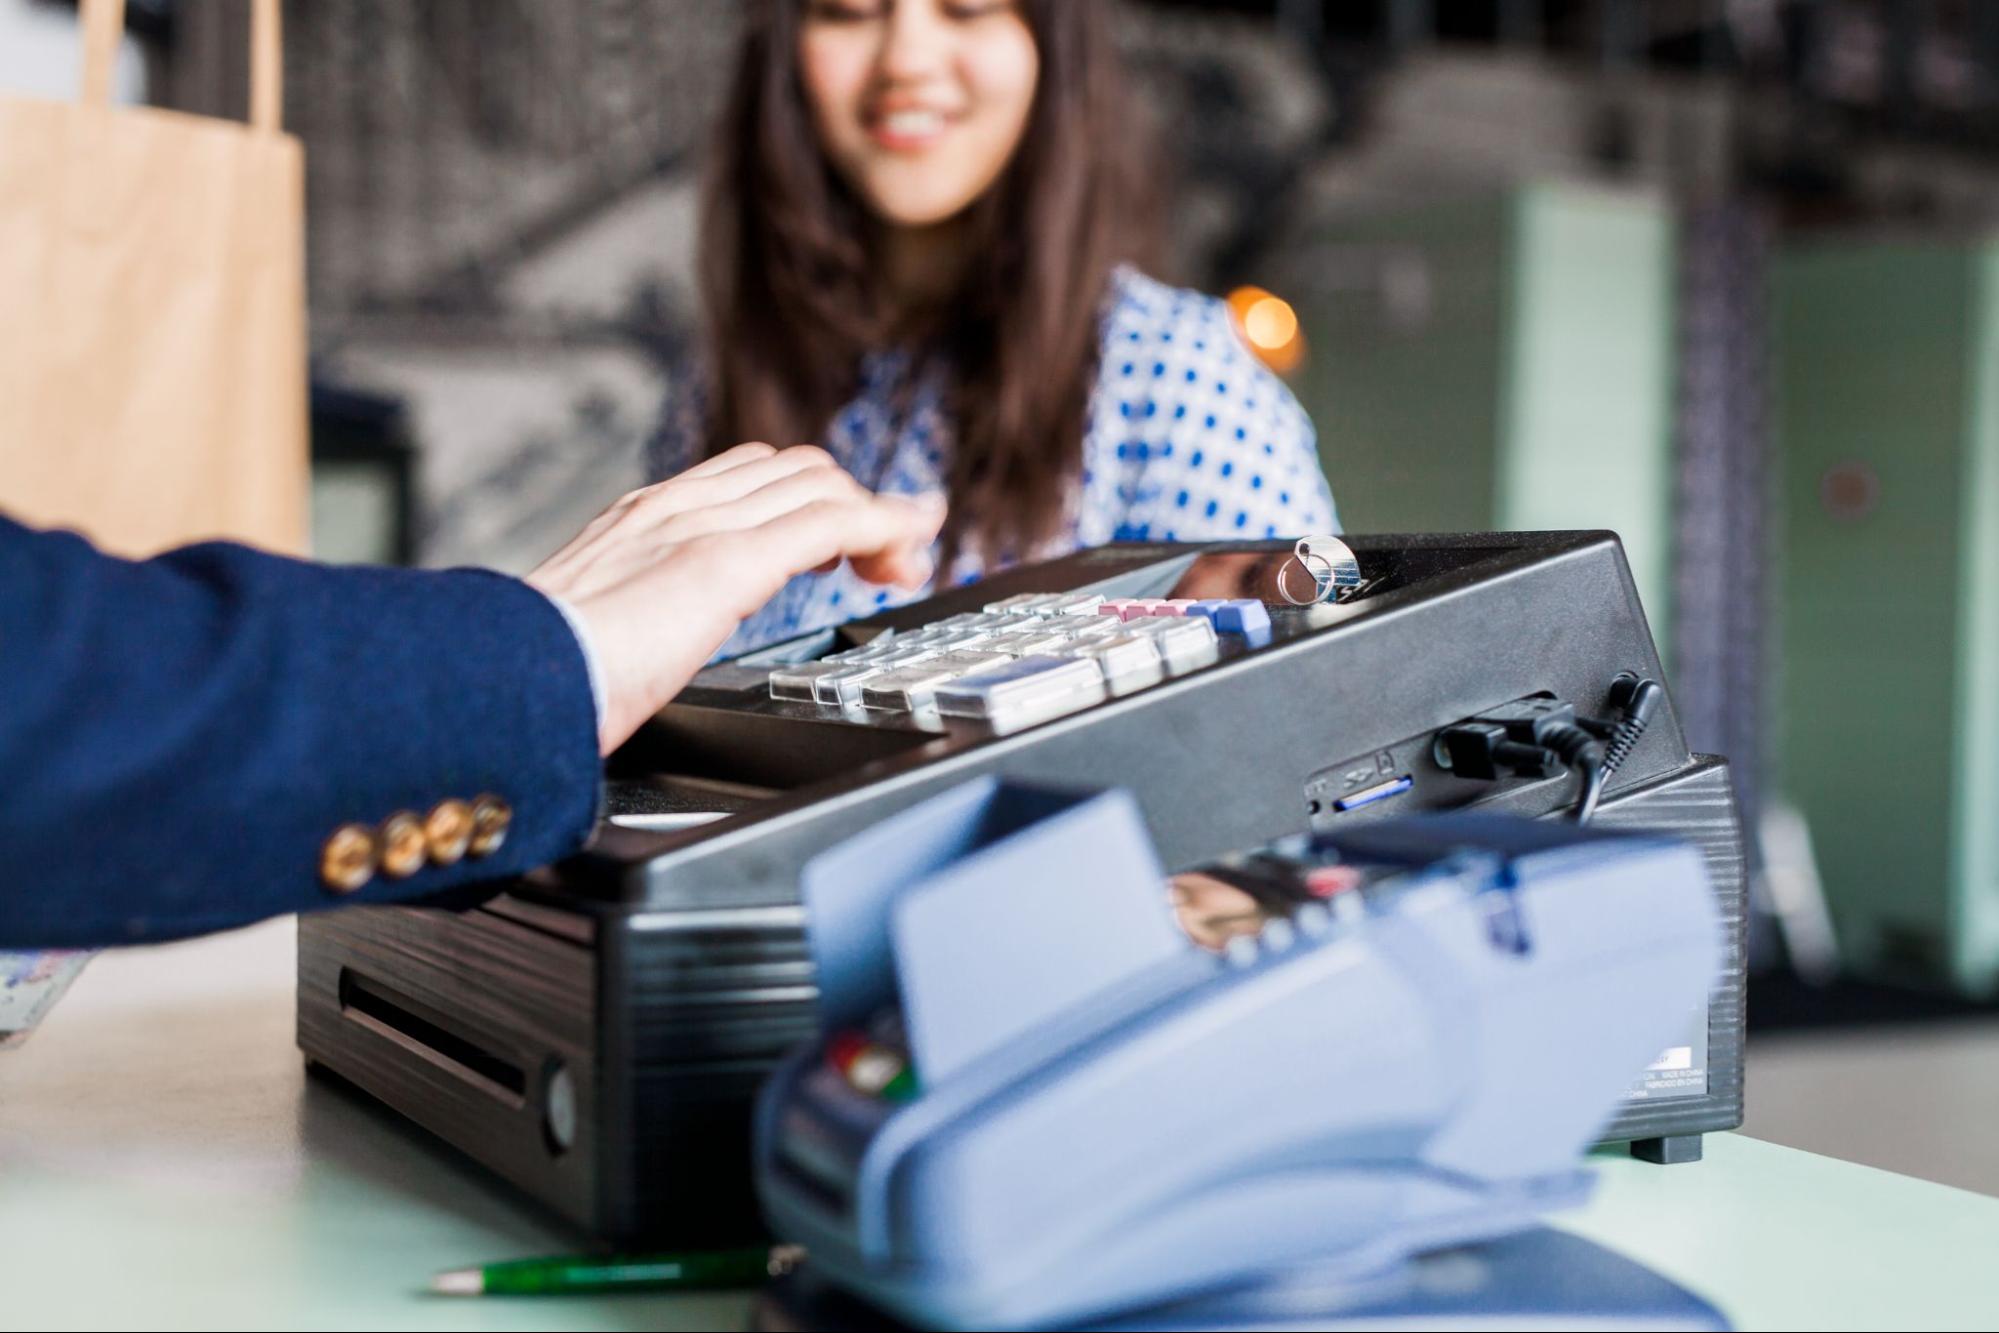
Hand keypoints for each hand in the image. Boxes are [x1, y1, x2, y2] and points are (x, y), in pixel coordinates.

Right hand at [527, 443, 944, 753]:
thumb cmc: (530, 681)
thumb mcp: (592, 638)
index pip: (750, 478)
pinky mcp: (720, 560)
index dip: (810, 502)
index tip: (846, 551)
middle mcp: (672, 506)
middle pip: (795, 469)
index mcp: (641, 521)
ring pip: (819, 483)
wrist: (491, 684)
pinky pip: (829, 519)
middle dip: (855, 506)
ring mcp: (695, 526)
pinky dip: (883, 525)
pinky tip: (907, 549)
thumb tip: (633, 664)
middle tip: (888, 566)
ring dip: (880, 517)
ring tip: (909, 561)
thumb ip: (631, 627)